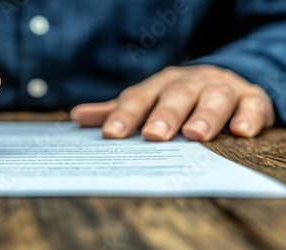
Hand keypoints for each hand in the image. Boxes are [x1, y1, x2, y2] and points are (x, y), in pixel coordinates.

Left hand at [71, 65, 274, 140]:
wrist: (222, 83)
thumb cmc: (176, 98)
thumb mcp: (147, 101)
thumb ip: (117, 111)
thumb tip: (76, 117)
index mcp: (160, 85)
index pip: (140, 99)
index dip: (126, 115)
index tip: (112, 134)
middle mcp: (189, 83)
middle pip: (176, 96)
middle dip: (165, 115)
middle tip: (154, 135)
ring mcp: (221, 88)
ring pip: (213, 98)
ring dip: (205, 115)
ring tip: (195, 135)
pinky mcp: (250, 98)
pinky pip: (251, 105)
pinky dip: (247, 116)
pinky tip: (240, 131)